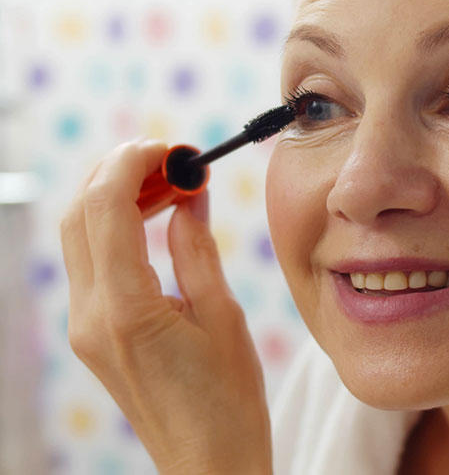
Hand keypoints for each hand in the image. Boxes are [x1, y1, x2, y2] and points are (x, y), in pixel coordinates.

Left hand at [59, 138, 271, 474]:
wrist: (207, 463)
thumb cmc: (227, 401)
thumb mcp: (223, 316)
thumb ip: (197, 248)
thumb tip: (189, 196)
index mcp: (126, 309)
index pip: (105, 207)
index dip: (134, 163)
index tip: (171, 147)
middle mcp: (91, 316)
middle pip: (79, 214)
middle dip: (120, 171)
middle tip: (171, 159)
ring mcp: (85, 327)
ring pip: (80, 235)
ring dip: (117, 197)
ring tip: (169, 184)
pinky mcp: (94, 333)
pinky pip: (92, 262)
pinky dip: (116, 228)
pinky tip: (154, 220)